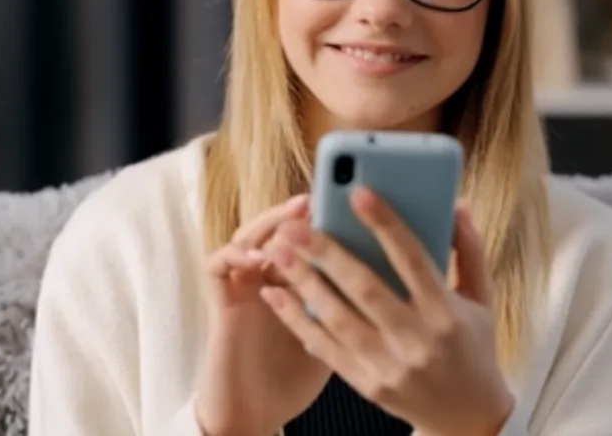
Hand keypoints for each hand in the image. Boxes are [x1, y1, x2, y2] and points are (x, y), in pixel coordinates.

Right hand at [194, 195, 331, 435]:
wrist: (255, 414)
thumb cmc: (298, 377)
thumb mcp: (336, 334)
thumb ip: (352, 301)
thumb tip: (393, 270)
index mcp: (297, 280)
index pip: (309, 237)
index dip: (325, 218)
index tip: (349, 203)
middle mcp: (267, 276)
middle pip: (278, 229)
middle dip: (298, 213)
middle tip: (318, 197)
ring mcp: (242, 286)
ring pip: (247, 237)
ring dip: (268, 223)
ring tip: (292, 217)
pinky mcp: (221, 302)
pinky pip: (218, 265)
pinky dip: (236, 253)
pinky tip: (260, 255)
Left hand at [260, 188, 514, 435]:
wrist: (468, 418)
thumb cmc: (474, 348)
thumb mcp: (482, 299)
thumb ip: (470, 250)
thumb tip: (458, 203)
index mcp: (446, 313)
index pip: (412, 259)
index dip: (385, 224)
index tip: (359, 193)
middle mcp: (416, 340)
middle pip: (365, 288)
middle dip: (327, 252)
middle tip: (295, 224)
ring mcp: (389, 366)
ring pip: (338, 318)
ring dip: (303, 282)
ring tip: (278, 251)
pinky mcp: (367, 385)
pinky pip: (325, 349)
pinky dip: (297, 321)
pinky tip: (276, 296)